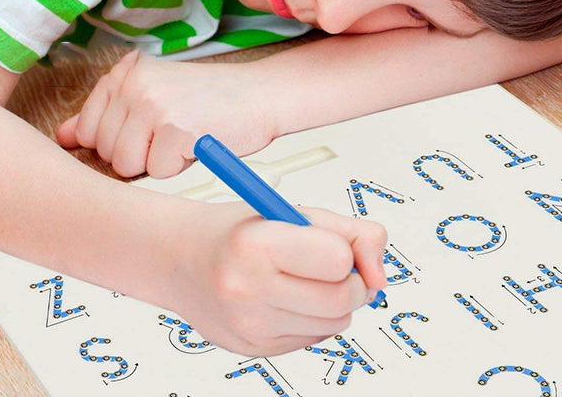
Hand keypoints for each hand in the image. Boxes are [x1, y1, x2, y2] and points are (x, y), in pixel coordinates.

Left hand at [56, 51, 277, 177]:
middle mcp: (134, 84)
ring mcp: (154, 104)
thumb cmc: (210, 99)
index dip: (118, 141)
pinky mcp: (176, 128)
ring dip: (157, 163)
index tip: (146, 130)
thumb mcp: (154, 96)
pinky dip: (179, 167)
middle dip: (138, 154)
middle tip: (171, 133)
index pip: (87, 130)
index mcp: (125, 73)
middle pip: (106, 151)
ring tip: (182, 138)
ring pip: (127, 165)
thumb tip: (62, 136)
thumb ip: (107, 115)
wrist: (261, 94)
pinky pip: (157, 172)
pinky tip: (196, 143)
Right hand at [172, 201, 387, 355]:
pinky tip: (286, 298)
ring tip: (304, 278)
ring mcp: (249, 326)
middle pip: (341, 299)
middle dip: (350, 282)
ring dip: (333, 302)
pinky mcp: (253, 350)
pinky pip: (313, 339)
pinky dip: (312, 319)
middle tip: (333, 266)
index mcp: (257, 244)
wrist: (181, 258)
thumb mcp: (291, 210)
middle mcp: (248, 289)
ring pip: (334, 324)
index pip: (337, 260)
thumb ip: (350, 231)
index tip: (335, 244)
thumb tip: (380, 274)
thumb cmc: (238, 230)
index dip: (345, 250)